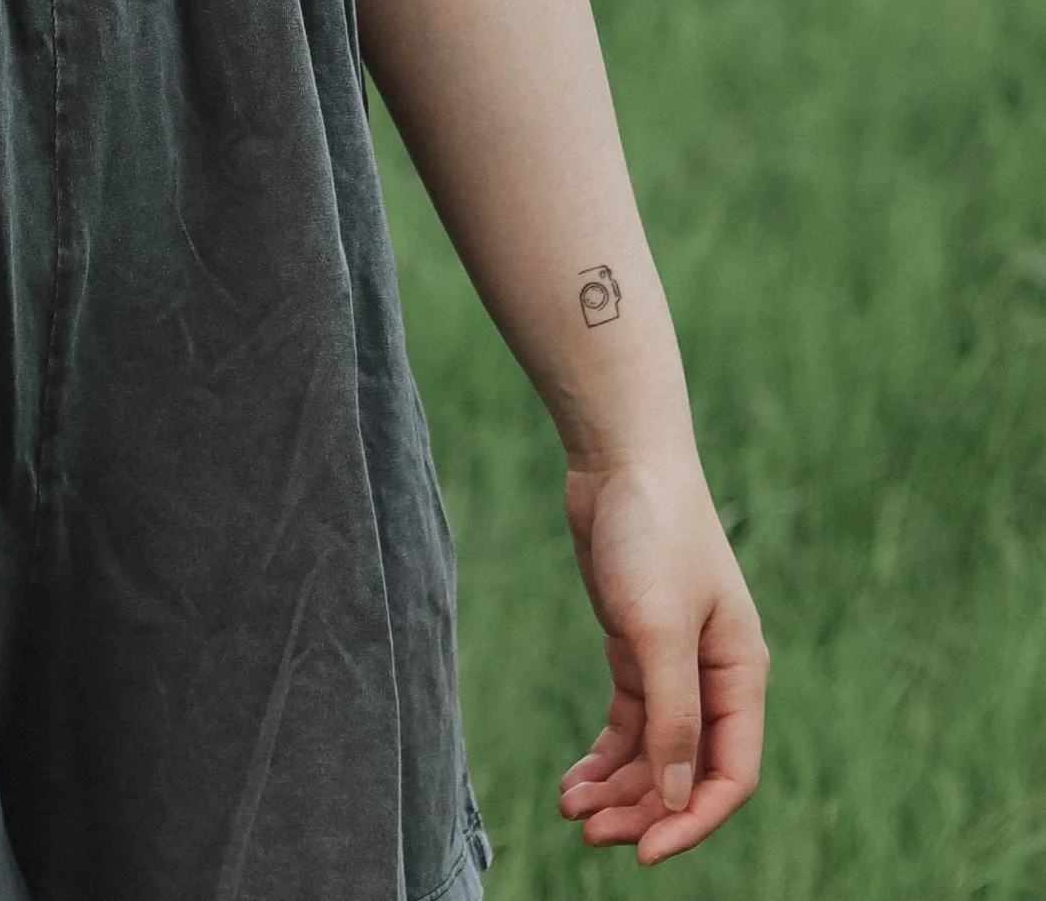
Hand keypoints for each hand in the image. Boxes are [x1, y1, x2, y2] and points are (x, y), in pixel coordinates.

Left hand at [558, 455, 766, 859]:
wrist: (619, 459)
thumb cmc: (653, 533)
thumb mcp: (660, 629)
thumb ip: (673, 716)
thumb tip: (680, 800)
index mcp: (741, 675)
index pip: (730, 774)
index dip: (693, 820)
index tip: (645, 853)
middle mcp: (714, 678)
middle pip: (687, 771)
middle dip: (644, 810)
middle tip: (590, 835)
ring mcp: (675, 664)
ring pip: (654, 753)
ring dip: (618, 788)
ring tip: (572, 810)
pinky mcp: (637, 647)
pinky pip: (629, 723)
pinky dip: (605, 756)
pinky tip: (575, 780)